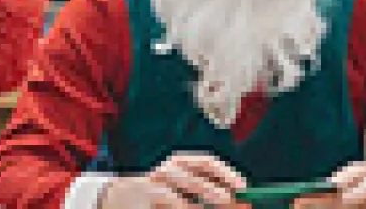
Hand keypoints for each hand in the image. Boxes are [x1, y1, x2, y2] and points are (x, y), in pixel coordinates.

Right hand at [99, 153, 247, 207]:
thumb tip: (236, 199)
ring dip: (200, 208)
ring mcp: (156, 183)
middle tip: (232, 203)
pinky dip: (185, 208)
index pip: (207, 163)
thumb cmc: (160, 193)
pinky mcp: (147, 197)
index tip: (243, 186)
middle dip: (217, 194)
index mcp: (181, 162)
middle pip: (196, 181)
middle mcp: (169, 169)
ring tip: (219, 206)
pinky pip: (172, 204)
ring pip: (183, 200)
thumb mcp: (183, 185)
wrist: (122, 197)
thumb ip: (207, 188)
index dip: (226, 173)